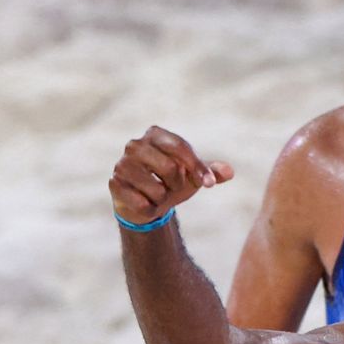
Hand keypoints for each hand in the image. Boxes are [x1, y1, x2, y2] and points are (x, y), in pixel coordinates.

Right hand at [109, 126, 234, 224]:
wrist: (147, 201)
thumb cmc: (172, 181)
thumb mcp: (194, 176)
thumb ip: (212, 172)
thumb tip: (229, 172)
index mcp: (156, 134)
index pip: (181, 147)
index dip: (197, 168)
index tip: (208, 184)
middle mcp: (135, 145)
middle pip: (170, 168)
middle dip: (178, 184)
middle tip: (173, 186)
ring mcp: (121, 164)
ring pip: (157, 189)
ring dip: (164, 198)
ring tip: (158, 193)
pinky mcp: (114, 184)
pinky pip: (143, 203)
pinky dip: (150, 208)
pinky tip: (145, 201)